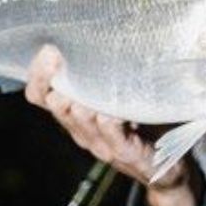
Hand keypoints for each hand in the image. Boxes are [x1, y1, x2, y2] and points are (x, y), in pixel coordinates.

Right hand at [25, 46, 199, 205]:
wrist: (168, 170)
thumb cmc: (144, 125)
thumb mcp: (118, 98)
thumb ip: (105, 77)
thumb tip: (104, 34)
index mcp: (75, 116)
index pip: (40, 96)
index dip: (37, 75)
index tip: (48, 50)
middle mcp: (81, 131)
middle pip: (56, 103)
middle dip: (58, 77)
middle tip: (66, 54)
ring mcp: (101, 144)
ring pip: (79, 115)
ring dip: (85, 93)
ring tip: (93, 72)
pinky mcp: (124, 153)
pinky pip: (109, 130)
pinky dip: (109, 115)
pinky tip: (116, 102)